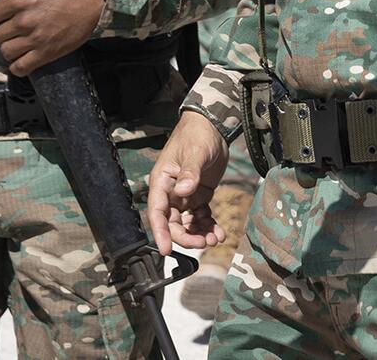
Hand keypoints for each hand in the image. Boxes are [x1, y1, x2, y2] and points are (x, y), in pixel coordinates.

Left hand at [0, 0, 104, 73]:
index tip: (2, 15)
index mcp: (19, 0)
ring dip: (9, 48)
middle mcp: (24, 21)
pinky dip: (18, 66)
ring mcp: (35, 39)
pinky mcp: (46, 53)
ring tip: (16, 42)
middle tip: (11, 28)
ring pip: (5, 52)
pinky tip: (22, 58)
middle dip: (2, 31)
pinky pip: (21, 67)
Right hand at [145, 110, 230, 255]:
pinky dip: (209, 226)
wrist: (212, 127)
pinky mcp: (200, 195)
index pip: (157, 213)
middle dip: (187, 237)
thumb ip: (189, 173)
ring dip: (199, 234)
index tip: (166, 250)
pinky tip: (220, 232)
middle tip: (204, 243)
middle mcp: (171, 192)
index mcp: (162, 182)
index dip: (160, 233)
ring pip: (188, 223)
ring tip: (216, 239)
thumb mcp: (194, 152)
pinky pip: (202, 216)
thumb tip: (183, 192)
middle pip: (173, 223)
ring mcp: (185, 195)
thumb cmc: (196, 135)